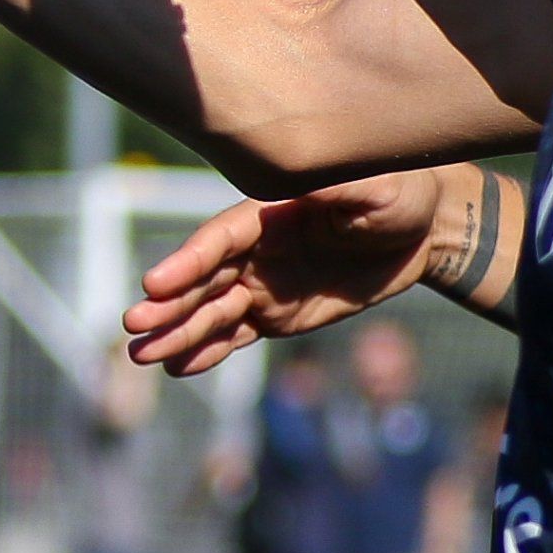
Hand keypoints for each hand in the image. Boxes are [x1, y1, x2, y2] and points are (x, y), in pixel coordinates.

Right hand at [123, 170, 455, 376]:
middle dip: (168, 305)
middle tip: (133, 327)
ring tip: (141, 356)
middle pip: (202, 280)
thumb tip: (303, 185)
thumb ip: (336, 189)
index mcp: (267, 214)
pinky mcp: (275, 315)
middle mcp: (253, 250)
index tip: (156, 284)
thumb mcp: (374, 186)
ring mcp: (260, 284)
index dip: (187, 262)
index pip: (218, 240)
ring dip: (176, 333)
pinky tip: (179, 367)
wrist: (419, 228)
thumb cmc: (397, 192)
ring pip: (210, 312)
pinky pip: (235, 336)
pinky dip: (207, 351)